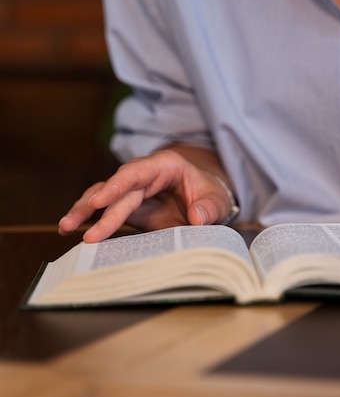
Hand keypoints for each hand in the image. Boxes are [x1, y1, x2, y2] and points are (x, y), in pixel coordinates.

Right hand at [58, 149, 234, 242]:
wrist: (207, 200)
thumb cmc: (211, 195)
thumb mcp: (217, 201)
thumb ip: (208, 208)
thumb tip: (197, 218)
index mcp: (165, 166)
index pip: (136, 173)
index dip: (116, 186)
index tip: (99, 201)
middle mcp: (144, 175)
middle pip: (116, 189)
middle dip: (97, 208)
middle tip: (82, 230)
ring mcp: (133, 191)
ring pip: (104, 196)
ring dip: (84, 211)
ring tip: (66, 227)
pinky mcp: (129, 207)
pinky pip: (106, 210)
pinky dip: (90, 218)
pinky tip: (72, 229)